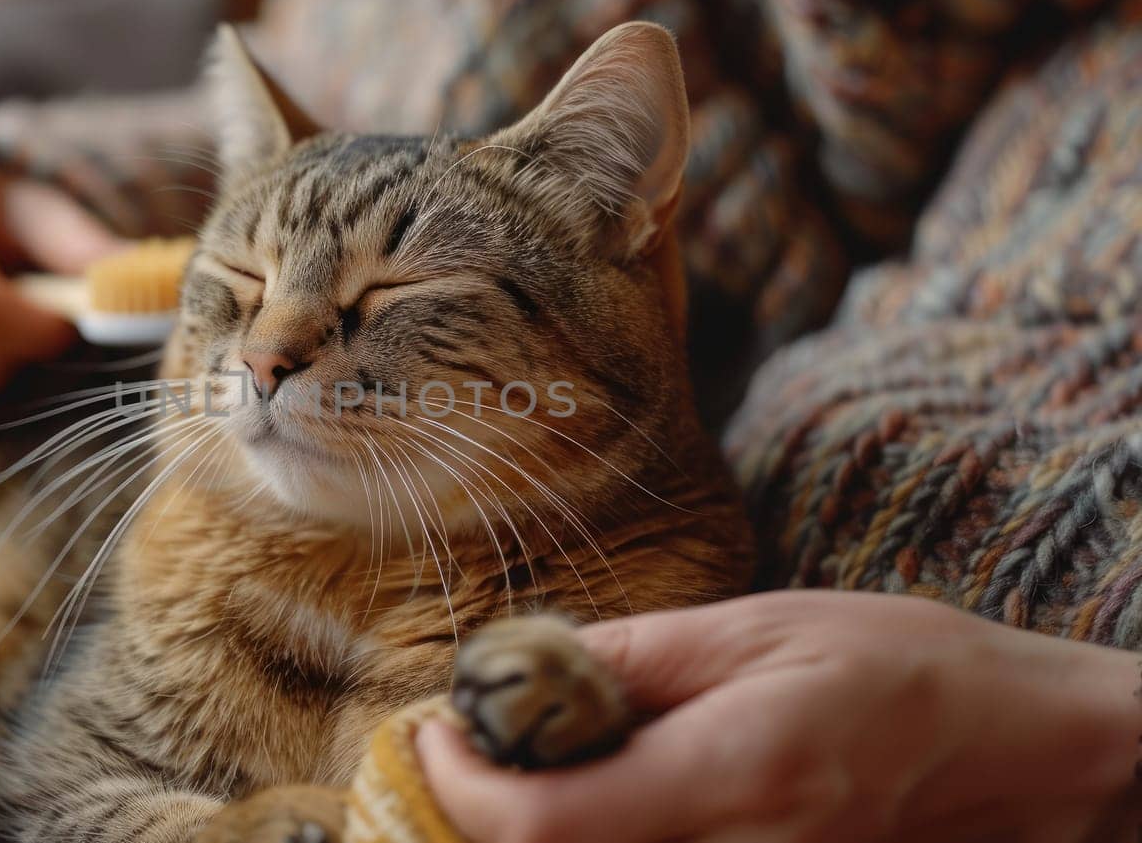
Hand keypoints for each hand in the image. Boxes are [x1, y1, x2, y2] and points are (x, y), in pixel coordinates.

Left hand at [418, 591, 1141, 842]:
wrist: (1012, 751)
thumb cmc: (897, 668)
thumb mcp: (756, 626)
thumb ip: (628, 659)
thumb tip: (514, 671)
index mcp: (738, 774)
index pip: (549, 823)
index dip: (464, 786)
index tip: (434, 732)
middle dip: (482, 814)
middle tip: (461, 747)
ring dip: (533, 828)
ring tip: (522, 762)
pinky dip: (594, 837)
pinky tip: (592, 794)